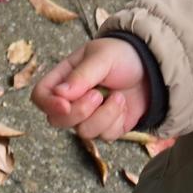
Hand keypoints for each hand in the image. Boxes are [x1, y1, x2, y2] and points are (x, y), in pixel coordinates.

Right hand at [31, 37, 149, 140]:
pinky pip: (104, 136)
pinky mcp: (107, 128)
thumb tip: (59, 94)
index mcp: (64, 77)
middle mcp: (72, 100)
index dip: (48, 104)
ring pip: (83, 132)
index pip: (41, 96)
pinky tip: (123, 104)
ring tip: (118, 95)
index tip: (65, 105)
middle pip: (57, 120)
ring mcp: (89, 116)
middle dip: (80, 112)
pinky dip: (117, 120)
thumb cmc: (122, 55)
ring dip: (104, 115)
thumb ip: (81, 76)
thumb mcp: (101, 57)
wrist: (152, 68)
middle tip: (98, 95)